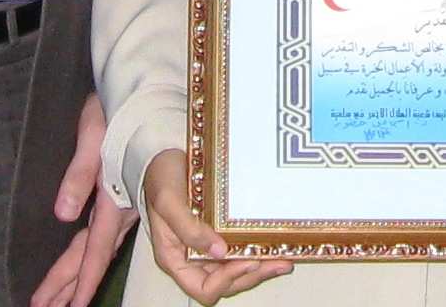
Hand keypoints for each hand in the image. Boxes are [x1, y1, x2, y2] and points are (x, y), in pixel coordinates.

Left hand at [31, 93, 139, 306]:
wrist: (143, 89)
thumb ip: (79, 174)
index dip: (82, 280)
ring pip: (99, 248)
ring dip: (79, 275)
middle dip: (70, 286)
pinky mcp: (125, 193)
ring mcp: (126, 202)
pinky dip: (93, 255)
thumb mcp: (92, 134)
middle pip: (92, 255)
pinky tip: (91, 262)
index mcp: (112, 195)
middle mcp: (122, 206)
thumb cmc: (117, 107)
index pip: (94, 248)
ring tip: (62, 301)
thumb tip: (63, 214)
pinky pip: (107, 234)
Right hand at [141, 149, 291, 303]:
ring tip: (285, 259)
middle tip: (278, 262)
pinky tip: (276, 245)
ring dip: (261, 268)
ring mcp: (208, 246)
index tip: (247, 262)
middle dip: (252, 276)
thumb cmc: (161, 177)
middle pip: (225, 283)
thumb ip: (188, 228)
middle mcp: (193, 258)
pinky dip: (258, 252)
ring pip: (236, 270)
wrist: (165, 156)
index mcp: (175, 258)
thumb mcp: (168, 201)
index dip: (227, 281)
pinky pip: (239, 250)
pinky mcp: (220, 232)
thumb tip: (218, 251)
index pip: (203, 288)